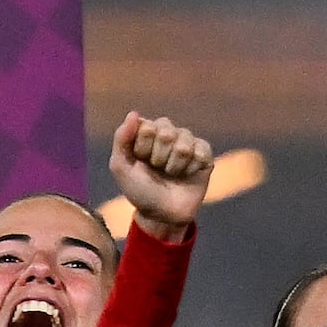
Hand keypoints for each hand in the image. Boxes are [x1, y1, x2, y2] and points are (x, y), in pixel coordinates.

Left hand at [107, 112, 219, 231]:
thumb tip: (134, 113)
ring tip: (170, 174)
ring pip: (184, 145)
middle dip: (158, 157)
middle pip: (167, 132)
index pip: (147, 126)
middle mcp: (168, 133)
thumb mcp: (120, 166)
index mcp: (147, 132)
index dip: (142, 148)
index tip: (140, 161)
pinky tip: (186, 175)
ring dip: (174, 166)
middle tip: (156, 169)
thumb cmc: (139, 189)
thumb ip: (122, 138)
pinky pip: (201, 153)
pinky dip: (190, 169)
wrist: (162, 213)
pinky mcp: (205, 154)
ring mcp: (188, 142)